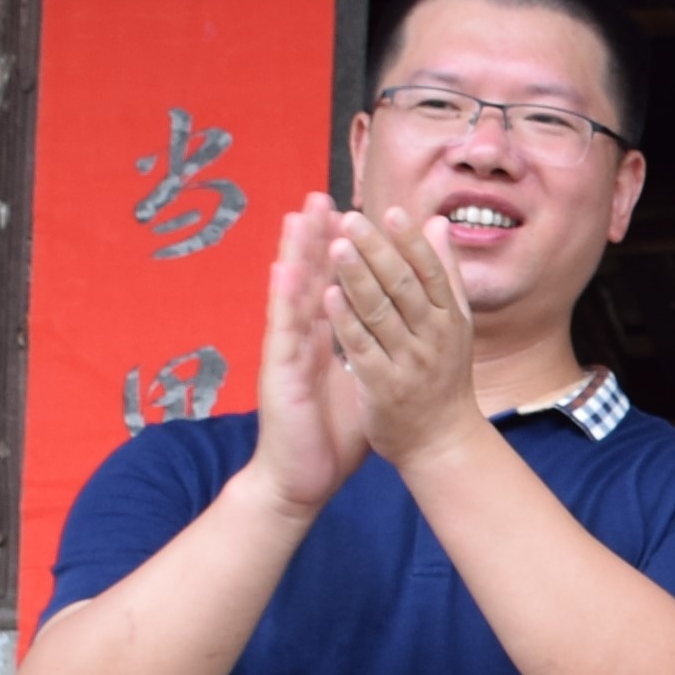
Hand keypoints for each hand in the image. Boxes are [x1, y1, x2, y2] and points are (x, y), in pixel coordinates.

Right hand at [246, 193, 373, 512]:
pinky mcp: (278, 373)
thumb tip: (397, 333)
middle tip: (323, 195)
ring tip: (299, 214)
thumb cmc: (330, 435)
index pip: (333, 287)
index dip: (343, 253)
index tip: (355, 215)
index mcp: (323, 341)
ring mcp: (287, 353)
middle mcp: (302, 340)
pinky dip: (285, 298)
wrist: (302, 479)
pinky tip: (286, 268)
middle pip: (310, 280)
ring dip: (295, 254)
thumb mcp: (362, 384)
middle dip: (316, 238)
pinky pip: (283, 331)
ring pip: (292, 295)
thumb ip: (375, 351)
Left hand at [319, 206, 481, 469]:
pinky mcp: (384, 387)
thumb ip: (444, 274)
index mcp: (451, 318)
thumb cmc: (444, 378)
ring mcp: (409, 362)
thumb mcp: (455, 324)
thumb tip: (437, 223)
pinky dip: (346, 321)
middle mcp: (434, 337)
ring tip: (335, 246)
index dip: (411, 241)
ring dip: (357, 277)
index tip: (390, 211)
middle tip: (351, 219)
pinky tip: (327, 296)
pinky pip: (362, 348)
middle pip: (404, 286)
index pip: (431, 272)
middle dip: (377, 251)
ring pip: (381, 313)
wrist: (443, 443)